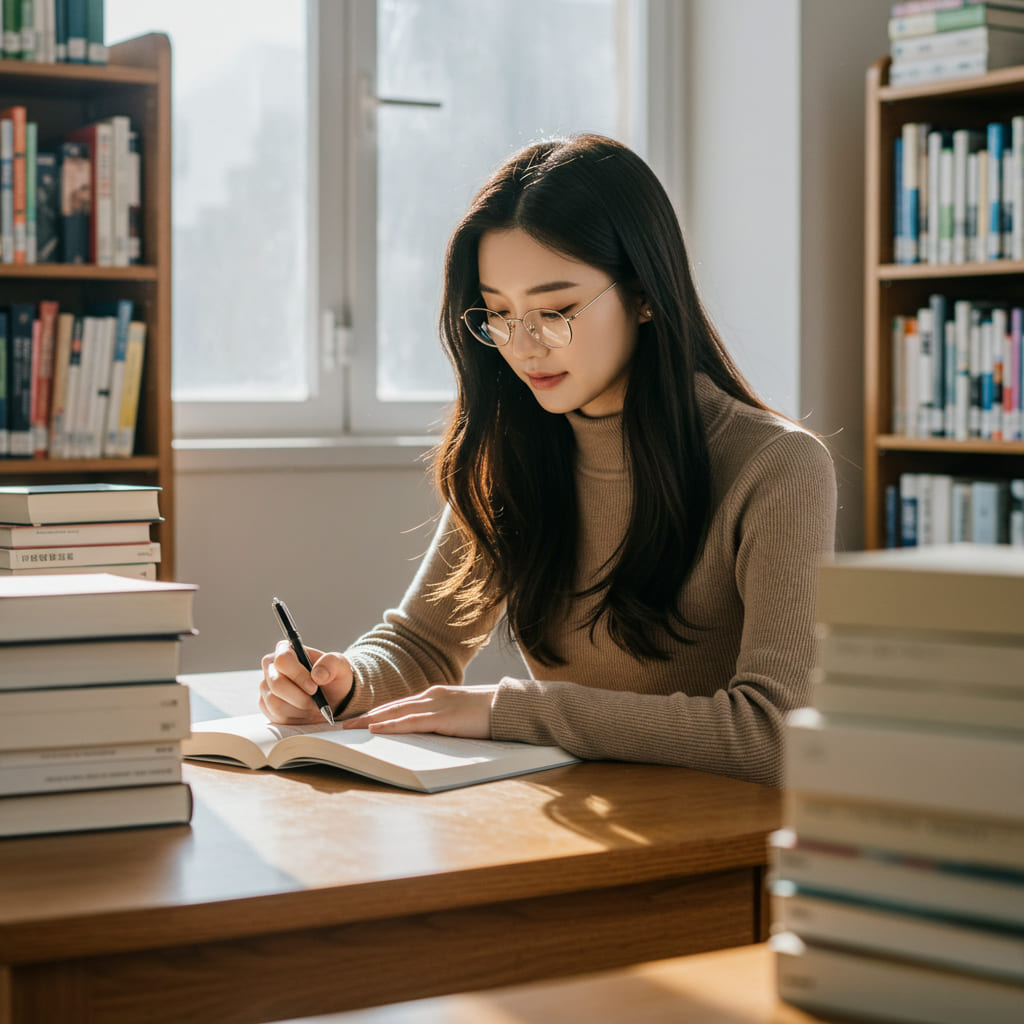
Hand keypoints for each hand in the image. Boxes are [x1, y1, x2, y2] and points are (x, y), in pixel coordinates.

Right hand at [259, 640, 353, 724]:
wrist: (332, 698)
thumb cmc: (333, 678)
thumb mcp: (340, 666)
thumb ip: (331, 664)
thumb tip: (317, 675)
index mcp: (286, 650)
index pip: (283, 660)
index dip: (298, 675)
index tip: (314, 687)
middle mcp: (272, 667)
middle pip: (276, 683)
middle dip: (300, 696)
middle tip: (316, 701)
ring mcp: (266, 687)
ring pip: (275, 702)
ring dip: (299, 708)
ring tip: (312, 704)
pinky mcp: (266, 705)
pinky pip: (276, 715)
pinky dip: (294, 717)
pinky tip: (304, 711)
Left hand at [342, 685, 496, 738]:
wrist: (507, 706)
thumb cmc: (487, 714)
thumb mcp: (459, 715)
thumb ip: (442, 721)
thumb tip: (427, 736)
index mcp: (435, 696)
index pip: (399, 706)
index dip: (378, 713)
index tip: (360, 720)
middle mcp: (430, 697)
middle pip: (391, 708)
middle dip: (367, 717)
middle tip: (344, 726)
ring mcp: (435, 706)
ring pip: (395, 713)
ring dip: (370, 722)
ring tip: (351, 730)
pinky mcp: (441, 718)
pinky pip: (409, 723)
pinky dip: (390, 726)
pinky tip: (375, 730)